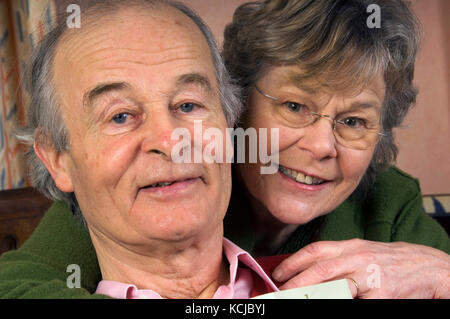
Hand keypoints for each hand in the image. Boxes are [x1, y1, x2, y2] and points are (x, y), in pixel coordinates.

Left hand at [272, 239, 449, 297]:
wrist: (426, 266)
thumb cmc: (387, 261)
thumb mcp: (360, 252)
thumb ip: (337, 260)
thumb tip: (308, 271)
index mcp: (351, 246)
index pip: (316, 251)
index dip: (293, 262)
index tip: (278, 274)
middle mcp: (359, 257)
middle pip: (321, 269)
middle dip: (296, 283)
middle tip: (282, 292)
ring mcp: (372, 276)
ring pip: (336, 288)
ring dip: (314, 296)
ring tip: (298, 300)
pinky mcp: (384, 295)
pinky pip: (358, 303)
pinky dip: (340, 303)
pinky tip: (333, 303)